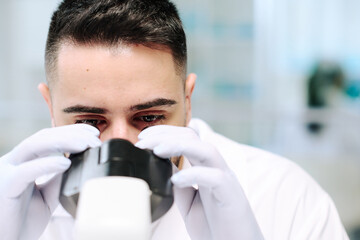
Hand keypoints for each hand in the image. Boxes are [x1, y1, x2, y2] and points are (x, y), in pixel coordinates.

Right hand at [0, 124, 100, 239]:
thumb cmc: (22, 221)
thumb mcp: (47, 197)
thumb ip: (58, 180)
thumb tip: (76, 164)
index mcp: (23, 162)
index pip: (47, 138)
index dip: (71, 132)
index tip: (94, 133)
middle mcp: (14, 163)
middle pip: (43, 137)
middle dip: (71, 134)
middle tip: (94, 139)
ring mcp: (6, 172)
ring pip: (33, 146)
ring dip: (63, 142)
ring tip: (85, 145)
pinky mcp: (4, 187)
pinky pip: (24, 171)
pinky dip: (47, 164)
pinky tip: (66, 163)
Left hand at [136, 125, 263, 239]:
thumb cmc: (214, 226)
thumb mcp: (188, 202)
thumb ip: (180, 183)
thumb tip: (163, 167)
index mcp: (206, 167)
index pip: (187, 138)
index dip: (164, 133)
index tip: (142, 137)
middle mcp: (216, 168)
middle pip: (193, 138)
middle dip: (165, 135)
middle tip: (142, 141)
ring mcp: (225, 179)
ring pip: (206, 150)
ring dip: (179, 146)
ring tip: (157, 151)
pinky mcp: (231, 195)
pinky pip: (215, 177)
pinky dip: (194, 175)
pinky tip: (176, 180)